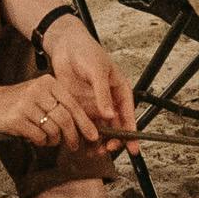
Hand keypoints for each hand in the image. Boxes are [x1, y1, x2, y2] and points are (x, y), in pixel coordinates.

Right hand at [0, 74, 98, 152]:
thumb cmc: (17, 102)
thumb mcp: (39, 95)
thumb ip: (59, 105)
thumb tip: (83, 126)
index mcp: (48, 82)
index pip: (72, 105)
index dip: (85, 123)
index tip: (94, 135)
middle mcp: (38, 90)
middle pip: (65, 119)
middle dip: (72, 136)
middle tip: (74, 146)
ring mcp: (27, 103)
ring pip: (53, 129)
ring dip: (54, 140)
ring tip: (49, 140)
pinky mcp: (17, 118)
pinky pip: (39, 136)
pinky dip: (41, 141)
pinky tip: (36, 138)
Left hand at [42, 18, 137, 146]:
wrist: (65, 46)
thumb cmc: (86, 52)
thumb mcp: (97, 71)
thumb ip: (103, 93)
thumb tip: (110, 114)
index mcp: (119, 90)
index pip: (128, 115)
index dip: (131, 132)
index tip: (133, 147)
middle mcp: (108, 101)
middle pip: (114, 126)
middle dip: (113, 141)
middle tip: (108, 150)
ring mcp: (93, 105)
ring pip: (99, 129)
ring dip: (97, 141)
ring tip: (93, 152)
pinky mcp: (79, 106)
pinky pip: (83, 124)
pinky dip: (82, 134)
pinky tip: (79, 143)